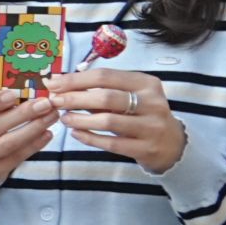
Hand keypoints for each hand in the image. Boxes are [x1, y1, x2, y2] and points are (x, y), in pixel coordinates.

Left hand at [49, 68, 186, 174]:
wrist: (172, 144)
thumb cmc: (140, 115)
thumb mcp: (127, 97)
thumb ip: (98, 91)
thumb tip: (59, 85)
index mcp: (146, 83)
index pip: (105, 76)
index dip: (76, 79)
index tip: (53, 83)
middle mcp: (152, 102)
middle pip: (106, 97)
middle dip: (75, 98)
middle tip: (54, 102)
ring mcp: (151, 126)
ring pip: (108, 121)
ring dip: (80, 119)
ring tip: (64, 119)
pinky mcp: (146, 148)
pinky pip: (112, 144)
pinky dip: (90, 138)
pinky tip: (76, 134)